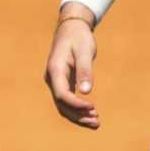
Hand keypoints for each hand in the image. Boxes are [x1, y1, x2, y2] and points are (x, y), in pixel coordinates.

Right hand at [44, 11, 100, 128]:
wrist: (71, 27)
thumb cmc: (78, 38)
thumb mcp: (84, 52)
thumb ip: (85, 71)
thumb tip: (87, 92)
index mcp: (55, 70)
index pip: (62, 95)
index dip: (76, 105)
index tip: (93, 108)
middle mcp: (52, 78)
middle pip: (61, 105)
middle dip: (78, 115)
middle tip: (97, 121)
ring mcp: (56, 81)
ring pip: (63, 105)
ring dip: (78, 115)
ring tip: (96, 122)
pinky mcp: (62, 82)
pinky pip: (67, 100)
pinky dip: (77, 109)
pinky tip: (90, 113)